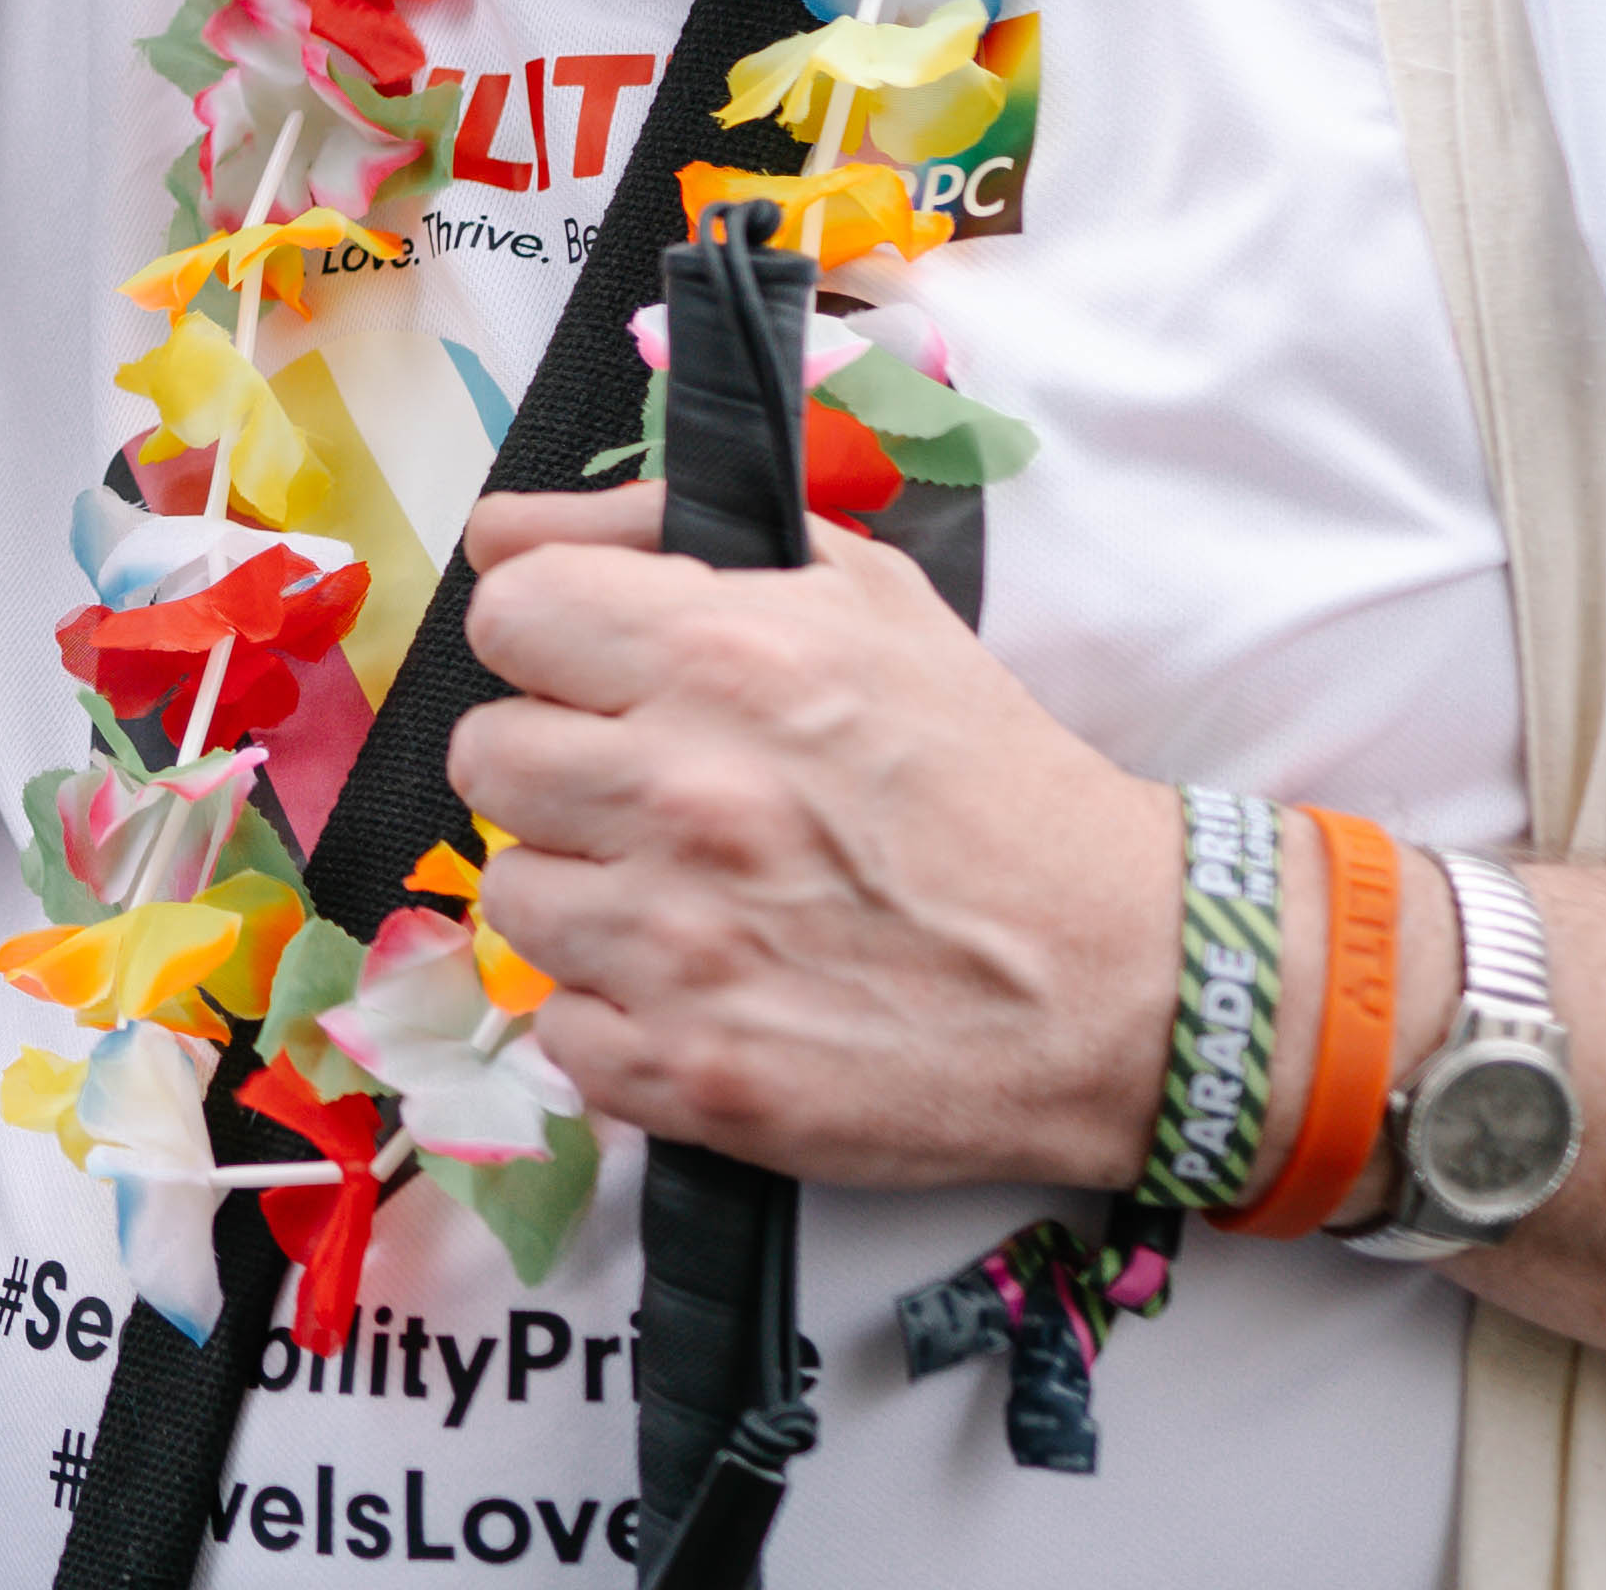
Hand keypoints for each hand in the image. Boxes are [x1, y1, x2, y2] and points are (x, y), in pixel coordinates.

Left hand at [448, 480, 1175, 1192]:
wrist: (1119, 978)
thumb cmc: (987, 775)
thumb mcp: (864, 595)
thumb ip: (660, 533)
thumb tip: (500, 532)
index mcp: (725, 658)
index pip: (506, 614)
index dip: (550, 644)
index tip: (603, 677)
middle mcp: (685, 794)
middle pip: (486, 760)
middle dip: (562, 771)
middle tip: (654, 795)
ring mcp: (679, 947)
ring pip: (513, 900)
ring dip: (588, 898)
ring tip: (693, 898)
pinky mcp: (691, 1073)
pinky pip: (560, 1030)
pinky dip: (621, 1017)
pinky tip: (710, 989)